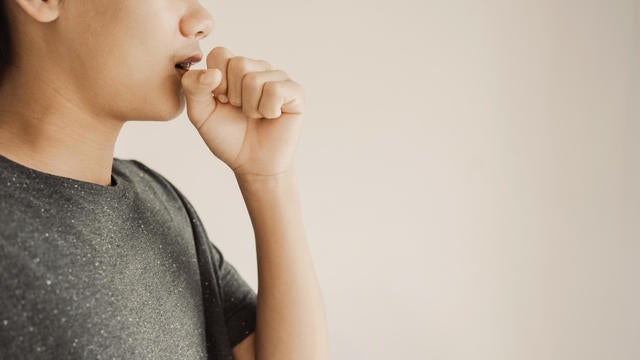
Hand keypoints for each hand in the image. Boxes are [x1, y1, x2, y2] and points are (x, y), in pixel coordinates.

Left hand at [180, 46, 304, 177]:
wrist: (252, 164)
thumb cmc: (228, 137)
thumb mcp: (200, 114)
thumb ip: (193, 88)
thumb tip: (213, 73)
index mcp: (235, 68)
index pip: (220, 53)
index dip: (215, 81)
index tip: (221, 101)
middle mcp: (258, 68)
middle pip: (238, 63)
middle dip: (234, 95)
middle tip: (240, 111)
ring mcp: (278, 78)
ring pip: (255, 79)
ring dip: (250, 107)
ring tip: (255, 116)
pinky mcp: (295, 92)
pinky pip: (275, 90)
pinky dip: (268, 110)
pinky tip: (271, 117)